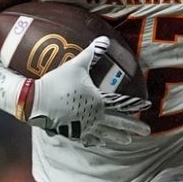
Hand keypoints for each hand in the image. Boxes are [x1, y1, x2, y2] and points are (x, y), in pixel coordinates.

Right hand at [22, 37, 150, 147]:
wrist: (35, 101)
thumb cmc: (57, 82)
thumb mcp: (76, 65)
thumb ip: (91, 53)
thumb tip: (104, 38)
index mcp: (98, 102)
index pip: (122, 105)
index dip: (135, 106)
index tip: (147, 107)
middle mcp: (94, 117)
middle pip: (119, 124)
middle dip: (134, 128)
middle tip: (146, 132)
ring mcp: (84, 127)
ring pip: (106, 134)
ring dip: (118, 137)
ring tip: (127, 140)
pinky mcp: (72, 132)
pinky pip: (89, 139)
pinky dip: (97, 141)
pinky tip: (101, 143)